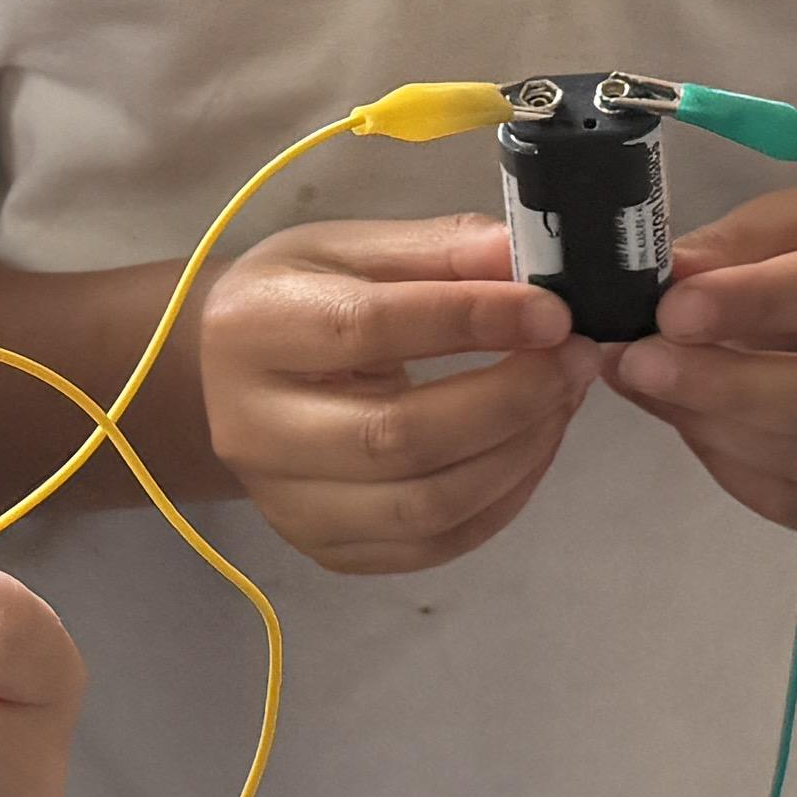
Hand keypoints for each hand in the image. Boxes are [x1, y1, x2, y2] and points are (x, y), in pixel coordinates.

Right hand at [193, 217, 600, 575]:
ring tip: (561, 400)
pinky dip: (501, 501)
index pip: (366, 330)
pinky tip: (530, 447)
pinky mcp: (324, 547)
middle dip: (510, 400)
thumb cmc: (296, 299)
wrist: (222, 378)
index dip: (470, 321)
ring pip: (424, 507)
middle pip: (397, 437)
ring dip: (518, 454)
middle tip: (574, 359)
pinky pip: (432, 544)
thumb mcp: (350, 249)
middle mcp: (255, 429)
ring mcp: (287, 503)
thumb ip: (440, 252)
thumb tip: (528, 259)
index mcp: (254, 331)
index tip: (552, 312)